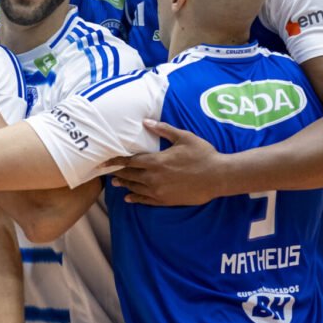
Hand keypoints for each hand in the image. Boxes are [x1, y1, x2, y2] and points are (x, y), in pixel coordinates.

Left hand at [109, 120, 226, 205]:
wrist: (217, 177)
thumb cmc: (202, 154)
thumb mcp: (184, 137)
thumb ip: (163, 130)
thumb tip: (146, 122)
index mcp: (156, 161)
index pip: (130, 161)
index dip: (116, 161)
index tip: (104, 161)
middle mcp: (154, 178)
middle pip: (130, 175)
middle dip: (118, 173)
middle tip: (106, 172)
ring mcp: (159, 191)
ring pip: (136, 188)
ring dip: (125, 185)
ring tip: (116, 183)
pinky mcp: (166, 200)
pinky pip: (146, 200)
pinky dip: (136, 198)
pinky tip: (129, 198)